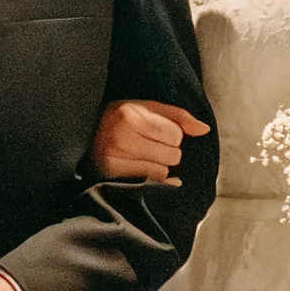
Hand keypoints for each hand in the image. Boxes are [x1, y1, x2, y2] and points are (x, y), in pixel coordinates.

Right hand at [89, 98, 210, 185]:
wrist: (85, 135)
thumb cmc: (121, 119)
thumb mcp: (146, 108)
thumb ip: (178, 117)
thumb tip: (204, 130)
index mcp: (131, 114)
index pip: (176, 135)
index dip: (172, 135)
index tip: (157, 132)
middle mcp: (122, 136)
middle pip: (173, 155)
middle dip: (167, 152)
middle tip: (149, 145)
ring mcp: (115, 157)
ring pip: (163, 171)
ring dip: (159, 166)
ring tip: (141, 155)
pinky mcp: (112, 174)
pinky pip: (150, 182)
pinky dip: (150, 177)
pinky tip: (137, 167)